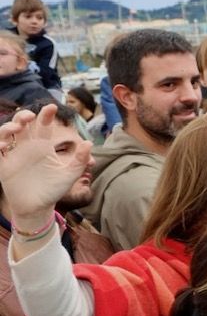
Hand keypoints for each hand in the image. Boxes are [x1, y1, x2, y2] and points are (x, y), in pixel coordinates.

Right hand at [0, 105, 92, 226]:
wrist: (39, 207)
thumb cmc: (54, 189)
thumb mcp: (70, 175)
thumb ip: (79, 160)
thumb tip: (89, 143)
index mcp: (44, 146)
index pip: (44, 125)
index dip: (46, 115)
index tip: (52, 107)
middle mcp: (28, 147)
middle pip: (23, 124)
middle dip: (24, 116)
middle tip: (30, 116)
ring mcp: (15, 154)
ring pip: (7, 133)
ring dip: (9, 127)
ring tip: (16, 128)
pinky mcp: (4, 165)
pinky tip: (4, 145)